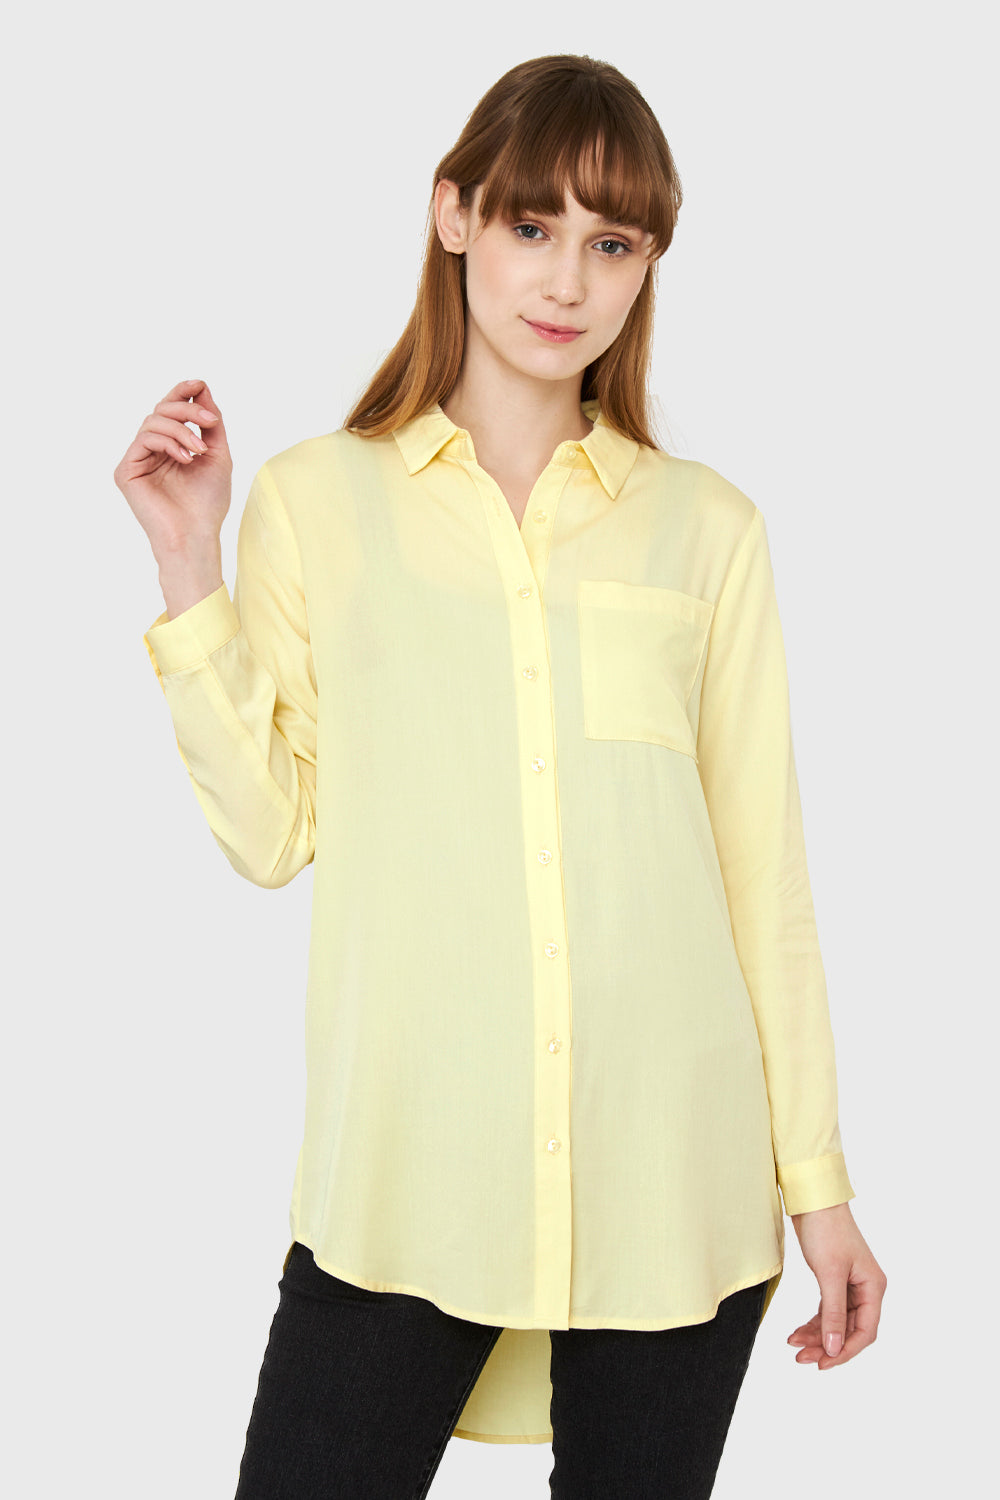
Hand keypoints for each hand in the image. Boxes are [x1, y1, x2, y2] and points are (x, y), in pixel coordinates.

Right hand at [114, 377, 232, 559]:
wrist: (196, 535)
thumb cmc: (208, 503)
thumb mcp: (216, 455)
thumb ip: (209, 424)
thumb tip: (202, 388)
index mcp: (171, 446)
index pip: (172, 410)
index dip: (183, 393)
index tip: (199, 384)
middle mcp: (152, 450)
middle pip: (161, 410)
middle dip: (187, 410)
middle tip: (209, 422)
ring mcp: (138, 460)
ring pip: (153, 422)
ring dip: (181, 429)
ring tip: (198, 450)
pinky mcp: (126, 470)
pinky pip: (144, 439)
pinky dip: (167, 441)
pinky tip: (184, 458)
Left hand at [786, 1200, 886, 1369]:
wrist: (812, 1201)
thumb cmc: (826, 1230)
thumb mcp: (829, 1274)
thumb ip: (832, 1313)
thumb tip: (833, 1347)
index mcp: (873, 1288)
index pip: (865, 1332)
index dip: (845, 1351)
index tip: (822, 1363)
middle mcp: (865, 1289)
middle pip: (849, 1330)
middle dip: (826, 1345)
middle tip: (801, 1358)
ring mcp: (850, 1285)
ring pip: (835, 1322)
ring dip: (816, 1336)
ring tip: (794, 1345)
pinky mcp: (834, 1280)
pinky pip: (826, 1310)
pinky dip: (813, 1322)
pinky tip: (797, 1332)